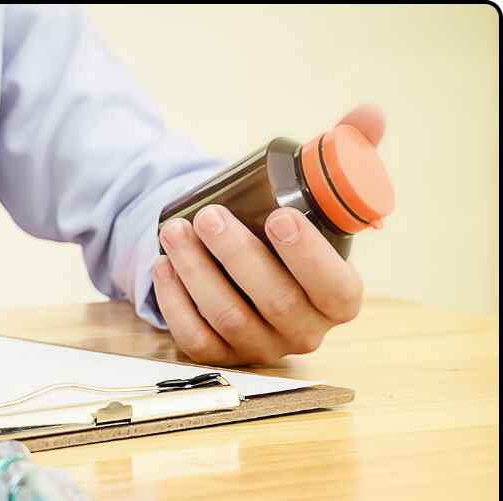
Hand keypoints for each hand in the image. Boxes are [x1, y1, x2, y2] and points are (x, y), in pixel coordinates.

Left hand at [152, 104, 384, 365]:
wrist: (242, 265)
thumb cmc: (285, 228)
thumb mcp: (317, 193)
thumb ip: (347, 154)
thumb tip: (369, 114)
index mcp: (339, 298)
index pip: (335, 288)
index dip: (309, 257)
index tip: (279, 216)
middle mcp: (303, 331)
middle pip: (275, 302)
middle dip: (237, 256)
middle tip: (208, 217)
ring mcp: (260, 347)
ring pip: (228, 317)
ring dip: (197, 272)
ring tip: (173, 231)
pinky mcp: (219, 355)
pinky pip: (195, 338)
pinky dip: (174, 301)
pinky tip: (162, 266)